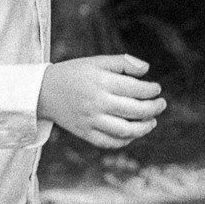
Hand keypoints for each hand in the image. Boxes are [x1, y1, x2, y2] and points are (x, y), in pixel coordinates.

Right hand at [38, 54, 163, 148]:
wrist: (43, 91)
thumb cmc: (75, 73)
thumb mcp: (97, 61)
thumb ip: (122, 62)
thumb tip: (147, 69)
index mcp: (100, 81)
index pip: (135, 88)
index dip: (151, 90)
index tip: (156, 89)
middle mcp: (96, 102)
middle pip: (134, 110)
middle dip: (153, 109)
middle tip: (161, 104)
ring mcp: (90, 120)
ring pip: (124, 130)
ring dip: (144, 128)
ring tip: (152, 121)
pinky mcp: (84, 133)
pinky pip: (109, 142)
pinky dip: (125, 140)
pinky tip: (133, 132)